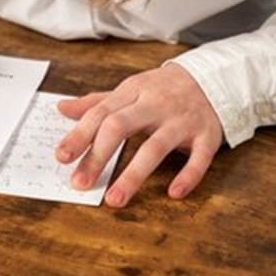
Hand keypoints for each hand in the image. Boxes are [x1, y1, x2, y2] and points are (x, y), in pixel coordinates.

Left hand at [55, 63, 222, 207]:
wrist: (213, 77)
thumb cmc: (163, 89)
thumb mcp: (131, 89)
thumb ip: (97, 102)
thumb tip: (62, 108)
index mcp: (133, 90)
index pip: (101, 113)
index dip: (80, 135)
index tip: (61, 157)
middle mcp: (156, 104)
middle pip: (121, 127)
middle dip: (98, 156)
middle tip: (80, 183)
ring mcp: (182, 120)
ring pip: (156, 147)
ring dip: (134, 174)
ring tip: (115, 199)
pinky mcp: (207, 135)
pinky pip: (199, 158)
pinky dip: (188, 175)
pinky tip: (174, 192)